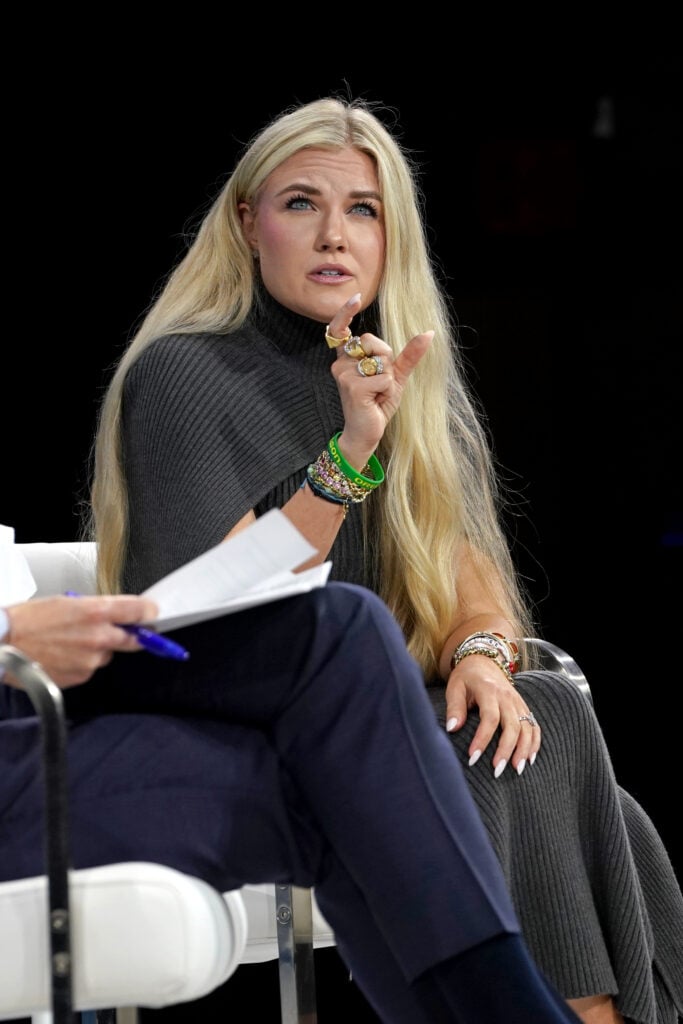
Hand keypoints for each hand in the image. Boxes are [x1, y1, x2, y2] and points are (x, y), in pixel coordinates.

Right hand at [4, 594, 158, 687]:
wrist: (4, 643)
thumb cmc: (29, 619)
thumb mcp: (67, 602)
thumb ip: (97, 608)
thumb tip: (117, 613)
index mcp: (96, 612)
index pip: (140, 611)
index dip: (149, 612)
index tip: (152, 614)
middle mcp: (98, 637)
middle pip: (134, 640)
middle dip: (133, 636)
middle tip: (126, 632)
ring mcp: (90, 661)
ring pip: (107, 655)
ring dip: (98, 650)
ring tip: (70, 643)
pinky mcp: (80, 677)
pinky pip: (91, 669)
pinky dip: (82, 663)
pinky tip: (63, 655)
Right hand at [328, 293, 433, 468]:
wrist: (367, 432)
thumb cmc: (377, 404)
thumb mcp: (395, 376)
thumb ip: (409, 354)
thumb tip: (429, 332)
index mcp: (346, 358)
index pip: (340, 329)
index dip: (346, 312)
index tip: (355, 298)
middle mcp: (340, 363)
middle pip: (374, 341)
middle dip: (387, 360)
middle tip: (380, 383)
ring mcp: (344, 374)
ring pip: (383, 361)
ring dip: (388, 380)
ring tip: (377, 394)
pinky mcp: (353, 387)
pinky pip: (385, 377)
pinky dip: (388, 389)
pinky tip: (376, 401)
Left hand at [445, 655, 541, 776]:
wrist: (483, 661)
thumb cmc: (466, 677)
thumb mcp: (455, 687)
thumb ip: (454, 708)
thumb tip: (452, 729)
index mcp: (489, 691)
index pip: (490, 718)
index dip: (482, 739)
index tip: (472, 758)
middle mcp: (507, 697)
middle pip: (513, 726)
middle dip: (506, 750)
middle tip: (497, 771)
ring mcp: (518, 702)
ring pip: (527, 728)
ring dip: (524, 750)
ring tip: (516, 770)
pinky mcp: (524, 707)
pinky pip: (534, 726)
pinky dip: (534, 743)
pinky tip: (529, 759)